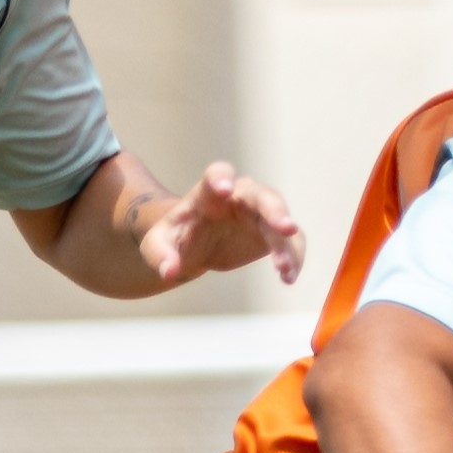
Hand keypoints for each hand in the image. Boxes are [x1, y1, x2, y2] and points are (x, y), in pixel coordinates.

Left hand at [137, 162, 305, 286]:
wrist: (196, 244)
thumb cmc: (177, 237)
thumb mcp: (158, 245)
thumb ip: (161, 255)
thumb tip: (170, 272)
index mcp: (208, 193)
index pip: (217, 175)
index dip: (221, 179)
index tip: (224, 189)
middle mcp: (240, 196)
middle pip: (261, 195)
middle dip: (275, 210)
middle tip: (286, 228)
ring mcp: (260, 213)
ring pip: (280, 220)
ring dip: (286, 244)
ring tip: (284, 270)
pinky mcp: (272, 233)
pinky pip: (290, 242)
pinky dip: (293, 258)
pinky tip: (289, 278)